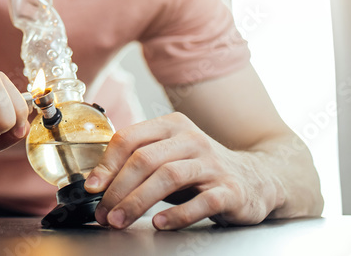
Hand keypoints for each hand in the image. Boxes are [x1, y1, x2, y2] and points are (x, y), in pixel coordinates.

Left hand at [85, 112, 282, 229]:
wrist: (259, 179)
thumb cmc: (202, 170)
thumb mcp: (170, 156)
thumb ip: (139, 162)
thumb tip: (98, 184)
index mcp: (171, 126)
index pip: (129, 138)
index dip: (106, 164)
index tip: (91, 187)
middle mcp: (191, 139)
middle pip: (144, 159)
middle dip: (117, 189)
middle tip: (103, 212)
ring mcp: (212, 163)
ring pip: (168, 176)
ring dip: (138, 202)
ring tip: (120, 220)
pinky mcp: (231, 189)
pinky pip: (202, 201)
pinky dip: (178, 214)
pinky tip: (160, 223)